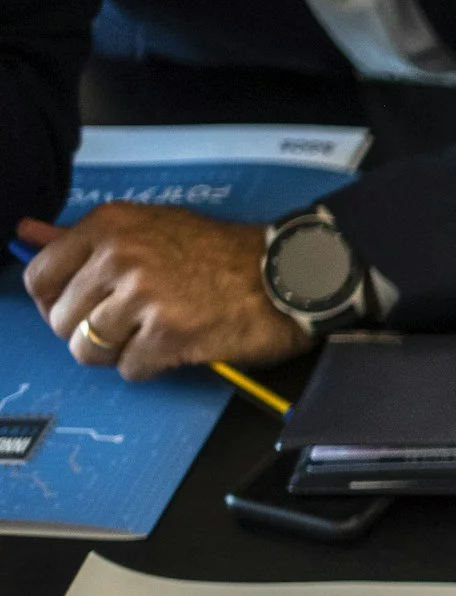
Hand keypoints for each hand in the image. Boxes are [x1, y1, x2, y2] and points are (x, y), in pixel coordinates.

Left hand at [18, 210, 308, 380]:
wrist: (289, 275)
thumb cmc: (224, 255)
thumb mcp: (151, 228)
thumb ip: (86, 238)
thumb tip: (26, 233)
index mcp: (110, 227)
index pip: (40, 277)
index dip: (54, 304)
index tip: (78, 310)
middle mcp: (121, 257)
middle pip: (62, 320)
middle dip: (88, 333)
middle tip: (125, 329)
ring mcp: (144, 297)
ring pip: (90, 349)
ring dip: (117, 353)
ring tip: (148, 340)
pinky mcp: (170, 335)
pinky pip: (130, 368)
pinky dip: (149, 367)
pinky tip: (174, 350)